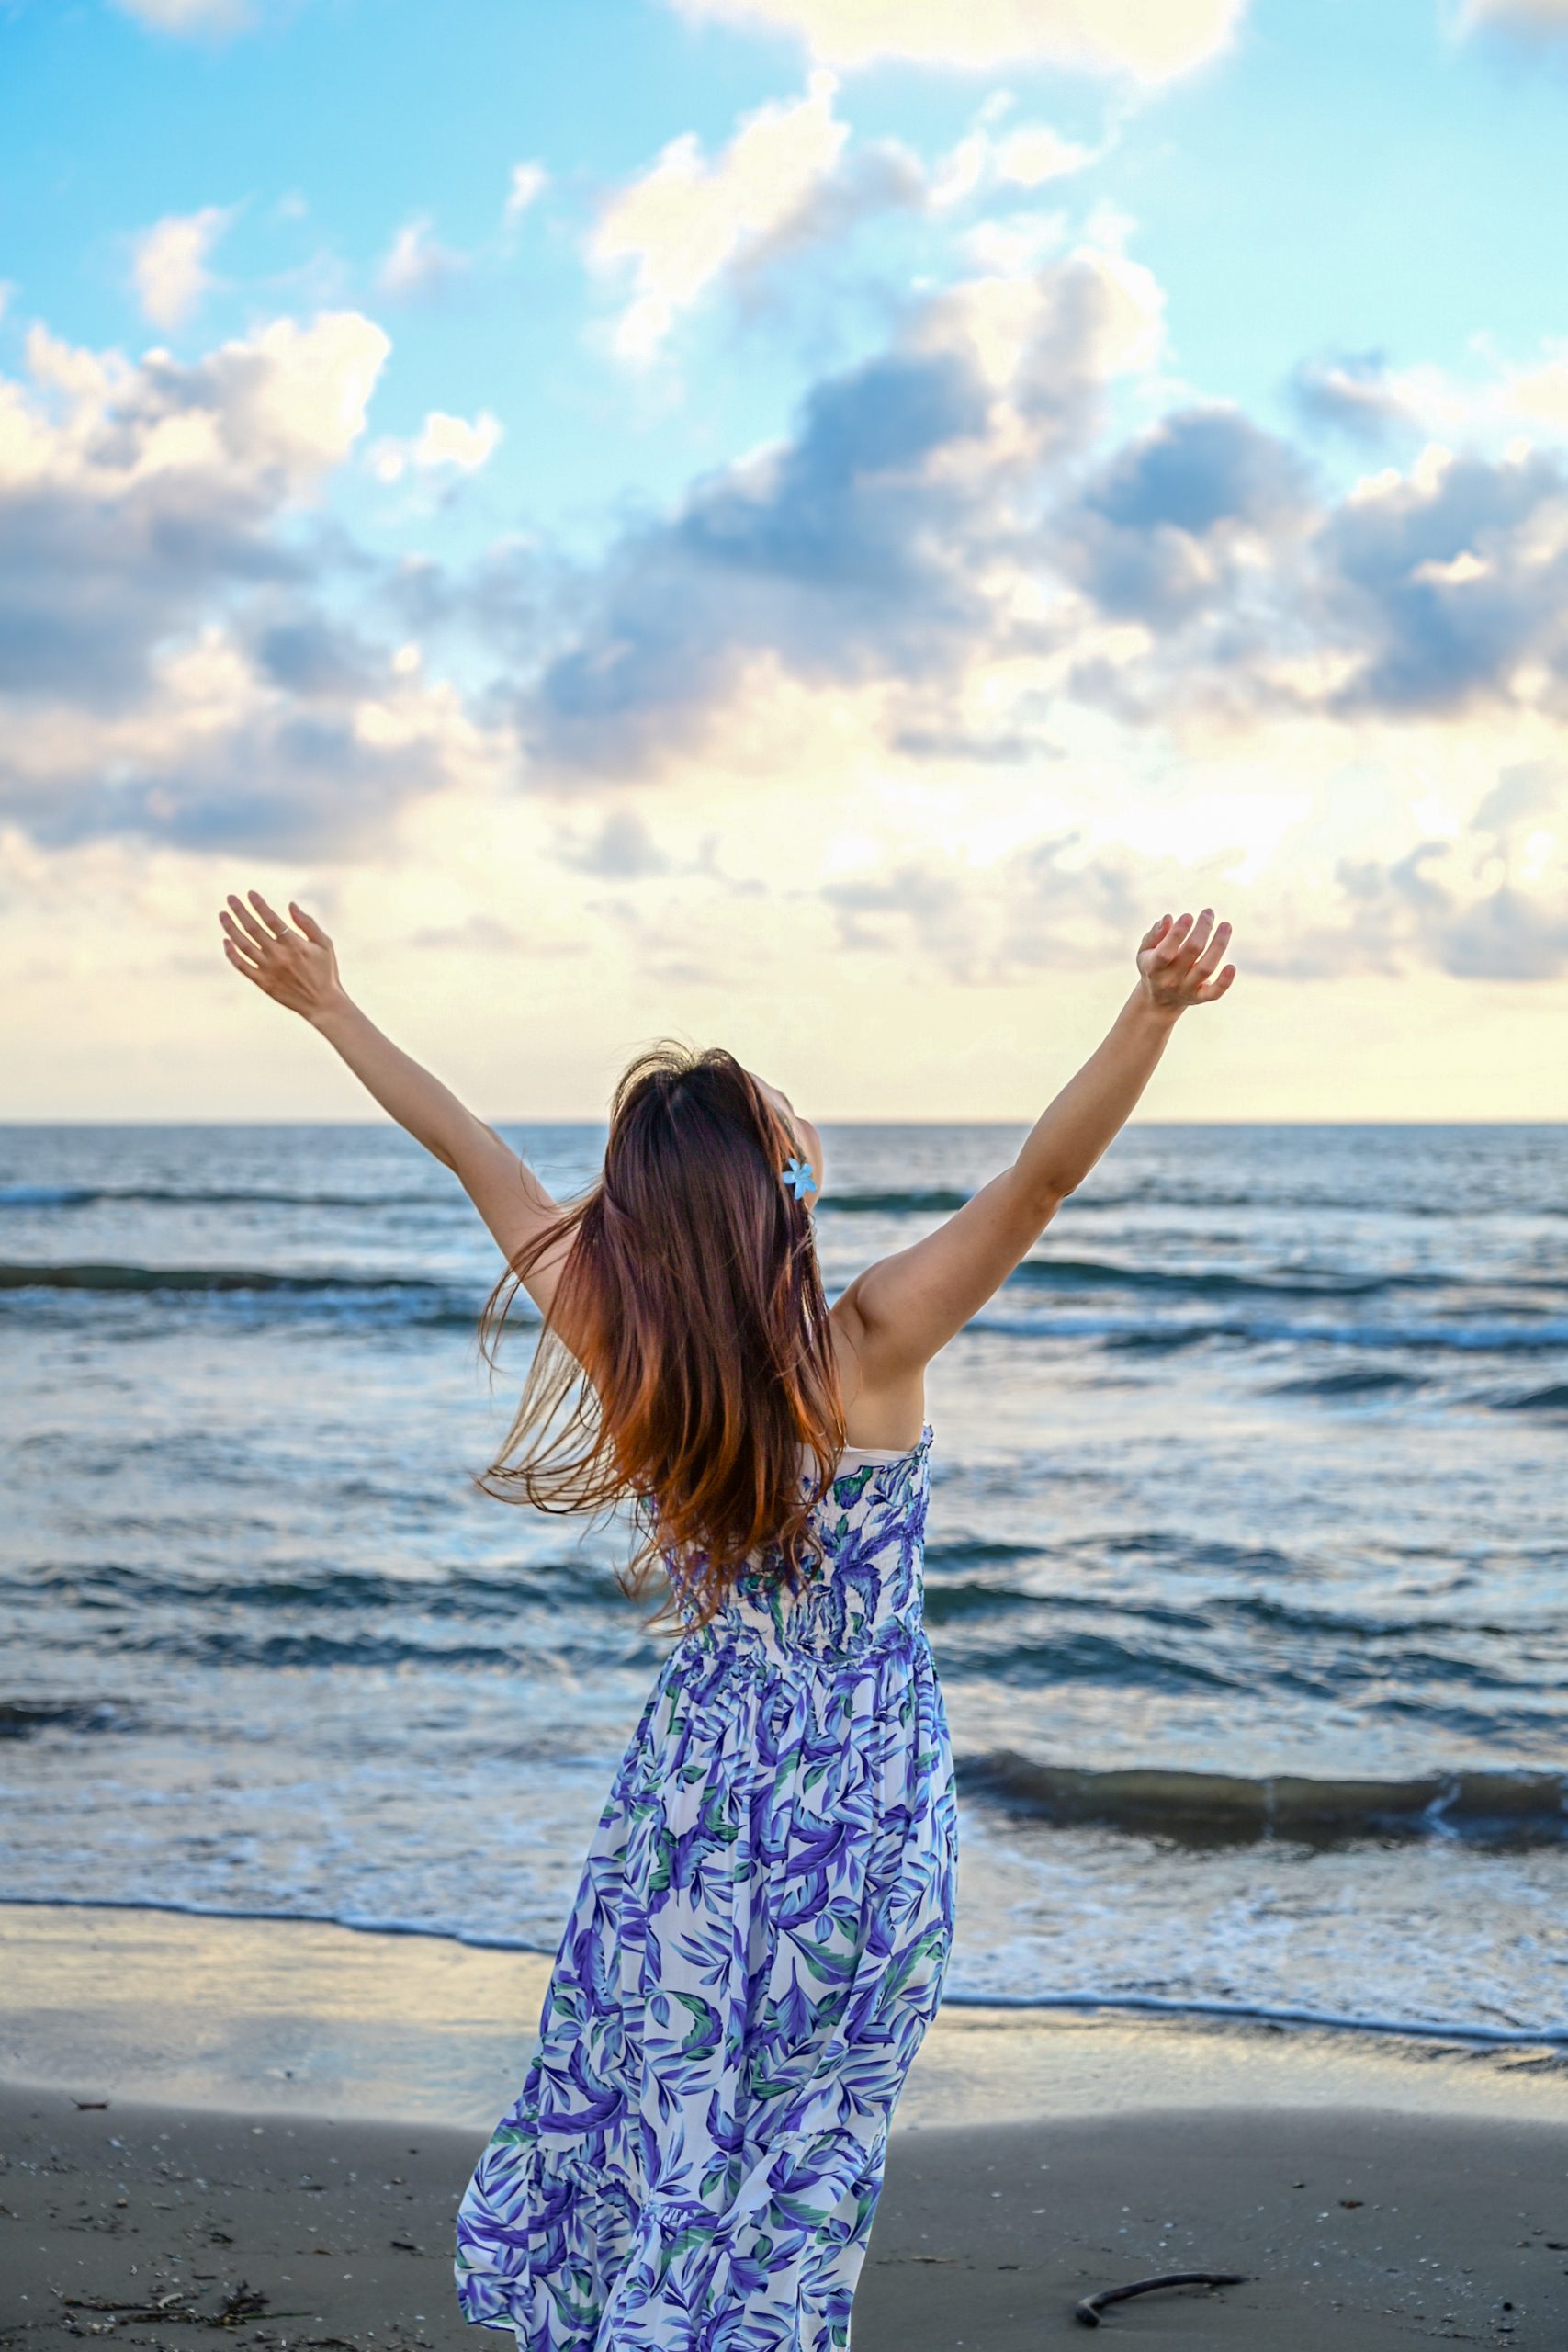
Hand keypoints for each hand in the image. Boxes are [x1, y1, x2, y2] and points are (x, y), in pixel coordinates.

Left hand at [219, 890, 344, 1022]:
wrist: (323, 1004)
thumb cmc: (325, 971)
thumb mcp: (324, 944)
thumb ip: (308, 923)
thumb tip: (291, 905)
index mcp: (294, 945)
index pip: (271, 919)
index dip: (259, 905)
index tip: (250, 893)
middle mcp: (279, 956)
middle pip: (253, 929)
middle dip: (240, 911)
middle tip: (230, 898)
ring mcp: (268, 970)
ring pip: (243, 945)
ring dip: (231, 928)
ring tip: (223, 915)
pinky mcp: (263, 983)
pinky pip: (242, 966)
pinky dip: (231, 953)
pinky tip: (226, 941)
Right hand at [1136, 908, 1235, 1013]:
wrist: (1158, 1000)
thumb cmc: (1153, 965)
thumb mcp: (1145, 950)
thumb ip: (1155, 934)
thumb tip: (1168, 918)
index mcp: (1153, 967)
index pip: (1165, 951)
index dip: (1178, 933)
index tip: (1189, 916)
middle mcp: (1170, 980)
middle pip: (1192, 952)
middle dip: (1202, 929)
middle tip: (1208, 912)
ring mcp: (1186, 990)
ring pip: (1206, 968)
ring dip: (1218, 945)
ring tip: (1226, 925)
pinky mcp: (1200, 997)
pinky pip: (1214, 993)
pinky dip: (1224, 982)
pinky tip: (1232, 967)